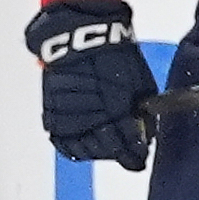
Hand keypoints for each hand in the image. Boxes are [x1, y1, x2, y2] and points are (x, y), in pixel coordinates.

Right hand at [24, 0, 156, 168]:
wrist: (82, 39)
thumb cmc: (116, 57)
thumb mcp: (140, 84)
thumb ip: (142, 113)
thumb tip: (146, 135)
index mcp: (118, 111)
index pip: (128, 147)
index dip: (135, 157)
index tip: (139, 161)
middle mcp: (93, 118)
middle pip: (106, 151)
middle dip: (119, 154)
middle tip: (125, 154)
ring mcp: (71, 118)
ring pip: (84, 150)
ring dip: (97, 152)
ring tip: (104, 148)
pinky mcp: (52, 114)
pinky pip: (62, 142)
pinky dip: (73, 148)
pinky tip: (83, 146)